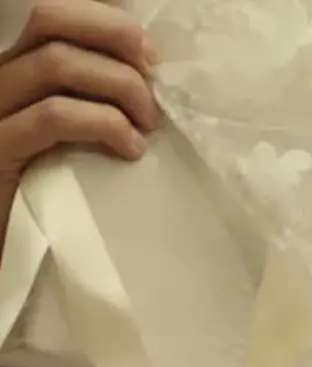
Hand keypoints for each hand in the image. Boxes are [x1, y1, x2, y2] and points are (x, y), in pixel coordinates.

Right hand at [0, 0, 159, 263]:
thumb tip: (149, 77)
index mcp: (14, 68)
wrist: (13, 252)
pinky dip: (103, 124)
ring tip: (147, 123)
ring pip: (55, 63)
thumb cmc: (55, 192)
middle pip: (48, 20)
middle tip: (153, 69)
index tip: (148, 49)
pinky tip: (130, 148)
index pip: (50, 16)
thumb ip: (94, 99)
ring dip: (118, 85)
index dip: (102, 17)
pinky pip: (53, 117)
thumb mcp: (76, 135)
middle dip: (112, 34)